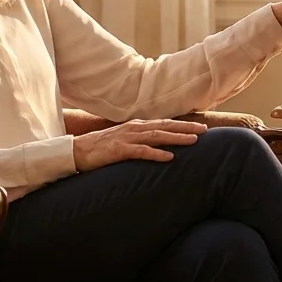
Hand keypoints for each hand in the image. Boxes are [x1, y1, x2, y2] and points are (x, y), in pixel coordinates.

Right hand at [72, 119, 206, 171]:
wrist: (76, 151)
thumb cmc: (100, 149)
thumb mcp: (123, 141)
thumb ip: (139, 141)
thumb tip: (157, 146)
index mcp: (135, 126)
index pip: (163, 123)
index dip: (182, 124)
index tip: (200, 127)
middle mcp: (133, 129)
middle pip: (164, 126)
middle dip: (186, 127)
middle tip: (205, 130)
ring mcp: (126, 138)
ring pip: (157, 136)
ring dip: (176, 138)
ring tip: (194, 141)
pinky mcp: (119, 150)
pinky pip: (141, 152)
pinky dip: (156, 154)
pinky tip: (170, 158)